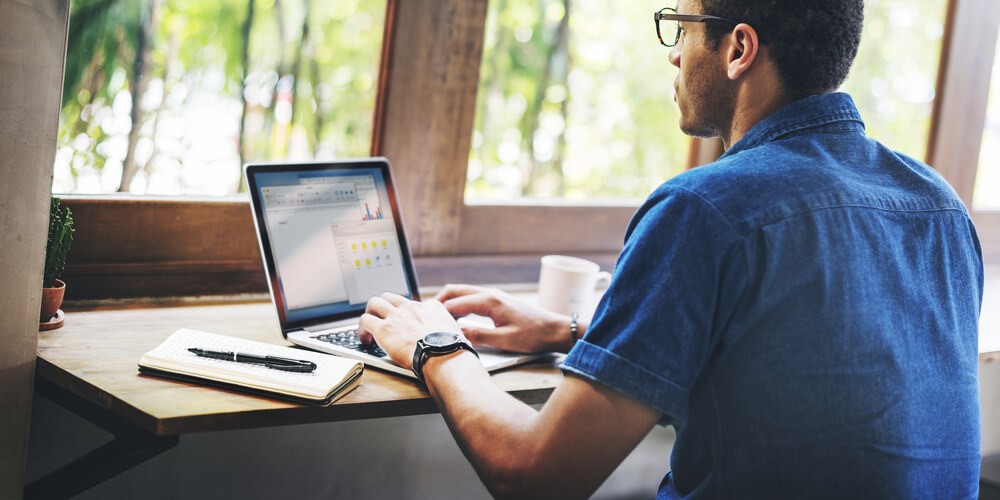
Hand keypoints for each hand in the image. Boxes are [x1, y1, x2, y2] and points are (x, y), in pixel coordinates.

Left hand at [359, 292, 461, 369]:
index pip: (415, 304)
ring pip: (375, 302)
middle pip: (391, 297)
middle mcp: (412, 307)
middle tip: (382, 320)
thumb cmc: (452, 350)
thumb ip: (449, 331)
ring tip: (369, 327)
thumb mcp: (457, 333)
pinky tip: (365, 339)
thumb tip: (453, 339)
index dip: (408, 314)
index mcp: (431, 308)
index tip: (406, 324)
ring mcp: (397, 316)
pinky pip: (365, 320)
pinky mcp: (384, 328)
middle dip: (384, 307)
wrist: (444, 356)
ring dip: (371, 313)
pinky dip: (362, 329)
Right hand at [435, 284, 577, 353]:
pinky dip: (460, 304)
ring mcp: (494, 296)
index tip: (424, 321)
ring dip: (449, 302)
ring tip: (437, 317)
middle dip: (438, 301)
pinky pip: (472, 298)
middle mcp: (490, 294)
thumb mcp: (504, 340)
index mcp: (489, 301)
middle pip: (455, 291)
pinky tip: (457, 317)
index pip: (455, 303)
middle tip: (424, 315)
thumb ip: (479, 336)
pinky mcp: (498, 302)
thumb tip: (457, 334)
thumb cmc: (534, 335)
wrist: (556, 330)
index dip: (438, 312)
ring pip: (464, 293)